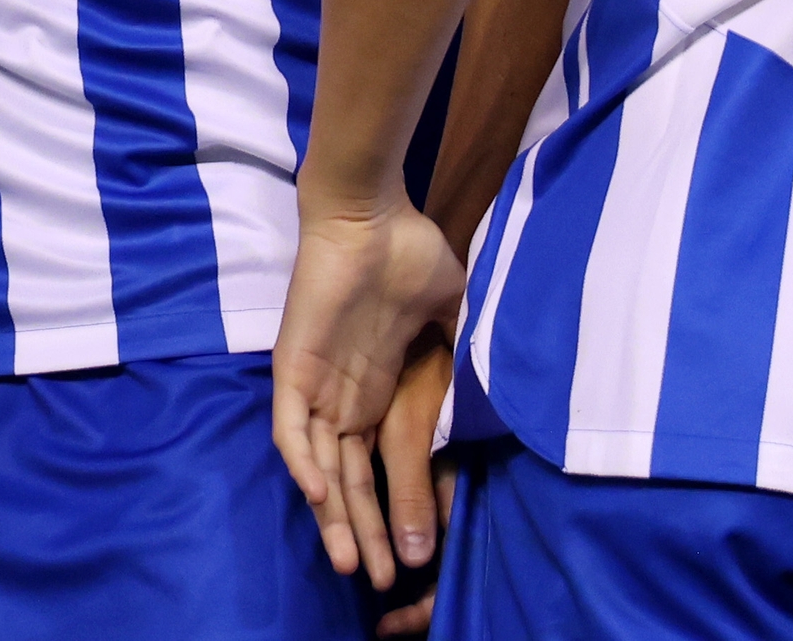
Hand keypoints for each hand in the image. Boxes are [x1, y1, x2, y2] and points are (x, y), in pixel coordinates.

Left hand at [272, 197, 463, 591]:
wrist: (375, 211)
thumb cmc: (412, 254)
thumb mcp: (452, 314)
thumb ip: (465, 353)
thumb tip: (502, 384)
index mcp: (376, 391)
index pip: (374, 468)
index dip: (389, 513)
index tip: (410, 556)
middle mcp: (343, 399)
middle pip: (345, 483)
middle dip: (361, 533)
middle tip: (378, 581)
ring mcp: (316, 386)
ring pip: (316, 468)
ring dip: (330, 514)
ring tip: (348, 561)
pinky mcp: (294, 367)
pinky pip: (290, 428)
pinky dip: (301, 462)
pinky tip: (319, 495)